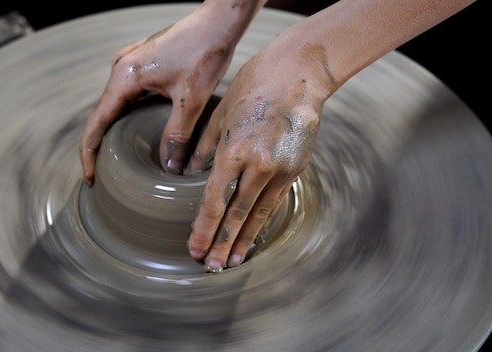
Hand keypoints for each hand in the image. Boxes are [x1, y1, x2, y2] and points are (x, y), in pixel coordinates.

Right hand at [80, 7, 241, 181]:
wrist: (218, 22)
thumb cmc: (204, 52)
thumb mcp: (191, 100)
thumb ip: (177, 134)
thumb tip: (168, 166)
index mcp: (125, 76)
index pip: (97, 121)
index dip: (89, 152)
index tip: (89, 176)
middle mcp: (121, 68)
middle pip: (101, 114)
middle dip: (97, 145)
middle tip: (98, 174)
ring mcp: (130, 64)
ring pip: (115, 105)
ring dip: (111, 130)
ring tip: (111, 159)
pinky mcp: (143, 64)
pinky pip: (127, 95)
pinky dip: (126, 116)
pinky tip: (132, 133)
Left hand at [185, 40, 331, 271]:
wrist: (298, 73)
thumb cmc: (253, 86)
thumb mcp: (220, 114)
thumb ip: (205, 148)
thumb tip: (193, 172)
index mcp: (233, 152)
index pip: (214, 202)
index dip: (203, 228)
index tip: (193, 247)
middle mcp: (257, 166)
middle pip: (235, 215)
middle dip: (220, 243)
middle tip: (209, 266)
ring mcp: (280, 169)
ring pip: (257, 214)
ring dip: (243, 240)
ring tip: (231, 260)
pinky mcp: (295, 168)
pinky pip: (275, 201)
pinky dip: (262, 220)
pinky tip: (253, 234)